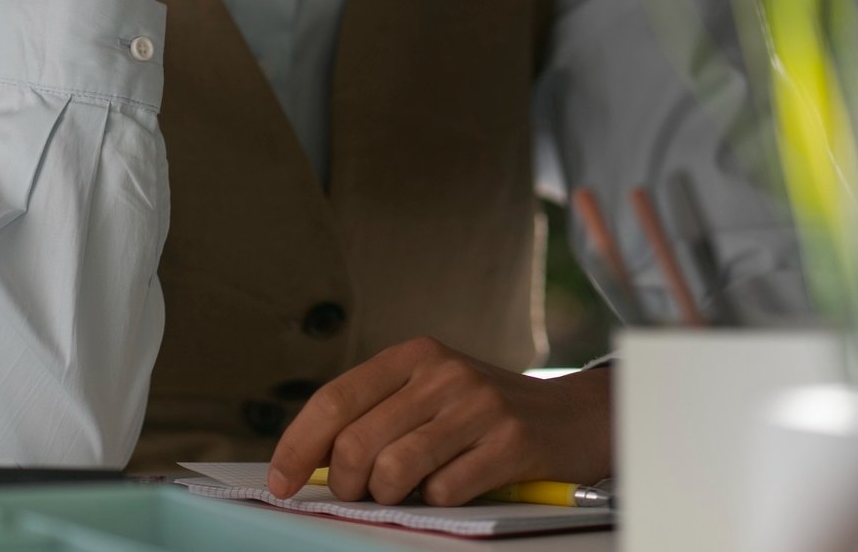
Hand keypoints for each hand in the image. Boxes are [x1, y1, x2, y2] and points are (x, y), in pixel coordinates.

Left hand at [266, 337, 612, 506]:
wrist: (575, 416)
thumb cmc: (487, 413)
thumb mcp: (433, 394)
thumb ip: (379, 416)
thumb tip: (316, 463)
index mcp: (414, 356)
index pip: (335, 400)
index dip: (299, 445)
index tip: (283, 481)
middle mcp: (443, 373)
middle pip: (358, 444)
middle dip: (348, 485)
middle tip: (364, 494)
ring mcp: (478, 405)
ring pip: (394, 471)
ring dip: (391, 497)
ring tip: (411, 490)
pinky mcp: (510, 442)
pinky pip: (445, 490)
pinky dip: (440, 501)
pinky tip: (457, 485)